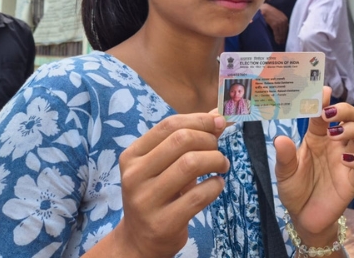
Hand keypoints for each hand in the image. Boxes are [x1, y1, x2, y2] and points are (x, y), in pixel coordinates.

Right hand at [111, 113, 228, 257]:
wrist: (140, 240)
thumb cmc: (159, 193)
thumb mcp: (166, 164)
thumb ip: (190, 138)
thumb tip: (218, 114)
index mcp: (132, 155)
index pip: (169, 125)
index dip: (199, 120)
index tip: (218, 123)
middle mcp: (134, 176)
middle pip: (181, 140)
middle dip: (209, 140)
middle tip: (217, 151)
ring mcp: (146, 201)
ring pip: (191, 164)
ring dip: (216, 160)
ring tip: (222, 166)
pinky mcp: (163, 223)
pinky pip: (199, 195)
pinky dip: (215, 185)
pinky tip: (216, 185)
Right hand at [260, 3, 287, 44]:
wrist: (264, 9)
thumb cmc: (270, 13)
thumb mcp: (277, 16)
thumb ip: (281, 21)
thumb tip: (283, 29)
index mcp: (285, 18)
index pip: (286, 28)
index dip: (285, 34)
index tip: (284, 38)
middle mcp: (283, 20)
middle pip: (284, 31)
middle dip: (283, 37)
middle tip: (282, 42)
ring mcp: (279, 22)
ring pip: (281, 32)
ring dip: (280, 38)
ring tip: (279, 42)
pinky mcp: (275, 24)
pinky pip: (277, 32)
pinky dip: (277, 37)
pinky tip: (276, 40)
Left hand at [274, 87, 353, 246]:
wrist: (304, 216)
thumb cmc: (296, 189)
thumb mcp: (284, 172)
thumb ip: (284, 156)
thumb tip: (280, 139)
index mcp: (318, 137)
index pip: (325, 113)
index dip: (325, 101)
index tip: (321, 92)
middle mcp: (336, 144)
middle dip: (346, 110)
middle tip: (330, 114)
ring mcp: (347, 160)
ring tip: (335, 135)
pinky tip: (344, 160)